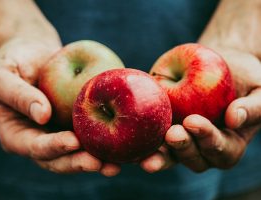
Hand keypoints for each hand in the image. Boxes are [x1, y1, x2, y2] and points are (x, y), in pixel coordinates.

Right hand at [0, 37, 119, 176]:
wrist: (33, 52)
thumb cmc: (12, 61)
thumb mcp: (0, 75)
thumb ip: (17, 95)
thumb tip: (42, 115)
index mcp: (16, 135)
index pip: (34, 147)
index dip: (53, 147)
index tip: (72, 141)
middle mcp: (39, 139)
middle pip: (58, 159)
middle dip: (78, 163)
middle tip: (100, 163)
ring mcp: (58, 133)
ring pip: (77, 153)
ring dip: (96, 160)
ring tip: (115, 165)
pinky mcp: (75, 124)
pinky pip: (90, 135)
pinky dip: (105, 142)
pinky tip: (122, 144)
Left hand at [141, 47, 260, 172]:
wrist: (219, 65)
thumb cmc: (243, 78)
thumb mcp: (259, 90)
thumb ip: (253, 107)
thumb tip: (234, 119)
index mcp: (229, 143)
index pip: (221, 150)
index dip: (208, 140)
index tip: (194, 122)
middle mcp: (204, 147)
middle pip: (194, 159)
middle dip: (183, 148)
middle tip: (172, 134)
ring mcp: (182, 141)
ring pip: (170, 157)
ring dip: (159, 156)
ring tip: (146, 155)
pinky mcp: (163, 130)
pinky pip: (152, 142)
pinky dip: (142, 146)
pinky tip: (131, 143)